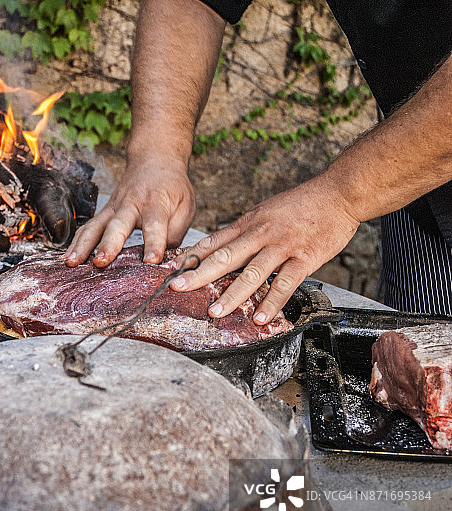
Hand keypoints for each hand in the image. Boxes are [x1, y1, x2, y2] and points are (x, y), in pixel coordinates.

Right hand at [64, 160, 195, 266]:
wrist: (155, 161)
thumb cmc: (172, 187)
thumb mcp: (186, 206)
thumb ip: (176, 232)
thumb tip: (163, 256)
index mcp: (156, 203)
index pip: (155, 225)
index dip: (154, 243)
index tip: (151, 261)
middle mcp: (131, 204)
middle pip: (118, 225)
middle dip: (109, 244)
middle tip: (101, 262)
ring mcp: (114, 208)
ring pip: (96, 226)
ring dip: (83, 245)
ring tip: (72, 262)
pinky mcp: (105, 213)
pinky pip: (88, 228)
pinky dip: (77, 242)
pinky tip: (68, 258)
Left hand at [170, 177, 359, 322]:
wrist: (339, 193)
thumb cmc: (304, 203)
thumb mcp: (267, 210)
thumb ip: (247, 230)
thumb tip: (225, 246)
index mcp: (250, 223)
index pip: (214, 240)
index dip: (191, 256)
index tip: (171, 268)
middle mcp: (261, 234)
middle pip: (224, 256)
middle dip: (198, 274)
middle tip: (177, 288)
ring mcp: (282, 246)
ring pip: (252, 273)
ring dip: (232, 294)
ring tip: (215, 311)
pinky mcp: (305, 258)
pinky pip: (286, 283)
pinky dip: (272, 302)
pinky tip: (261, 317)